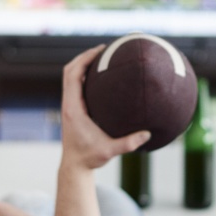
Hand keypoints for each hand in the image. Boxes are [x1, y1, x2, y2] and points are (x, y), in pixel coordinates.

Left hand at [60, 45, 150, 170]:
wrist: (75, 166)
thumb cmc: (90, 158)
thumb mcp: (109, 151)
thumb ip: (127, 143)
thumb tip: (147, 134)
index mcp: (73, 109)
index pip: (73, 76)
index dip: (84, 59)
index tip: (100, 50)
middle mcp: (68, 104)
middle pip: (69, 70)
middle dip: (84, 56)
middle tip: (103, 49)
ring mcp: (69, 106)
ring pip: (70, 77)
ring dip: (83, 64)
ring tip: (102, 57)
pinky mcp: (72, 109)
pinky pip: (75, 85)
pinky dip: (84, 75)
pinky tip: (101, 75)